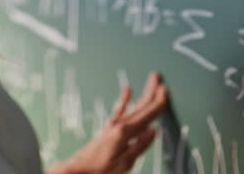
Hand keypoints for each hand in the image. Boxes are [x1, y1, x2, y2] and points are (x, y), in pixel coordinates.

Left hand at [50, 71, 168, 173]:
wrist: (78, 169)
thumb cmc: (100, 169)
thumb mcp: (125, 163)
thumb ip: (140, 146)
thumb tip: (154, 131)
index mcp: (125, 132)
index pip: (147, 115)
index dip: (158, 103)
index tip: (165, 90)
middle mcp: (119, 124)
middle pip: (141, 106)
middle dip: (151, 93)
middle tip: (159, 78)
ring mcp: (113, 125)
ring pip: (133, 106)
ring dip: (143, 94)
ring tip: (151, 82)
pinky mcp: (108, 128)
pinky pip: (119, 110)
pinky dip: (124, 99)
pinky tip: (128, 89)